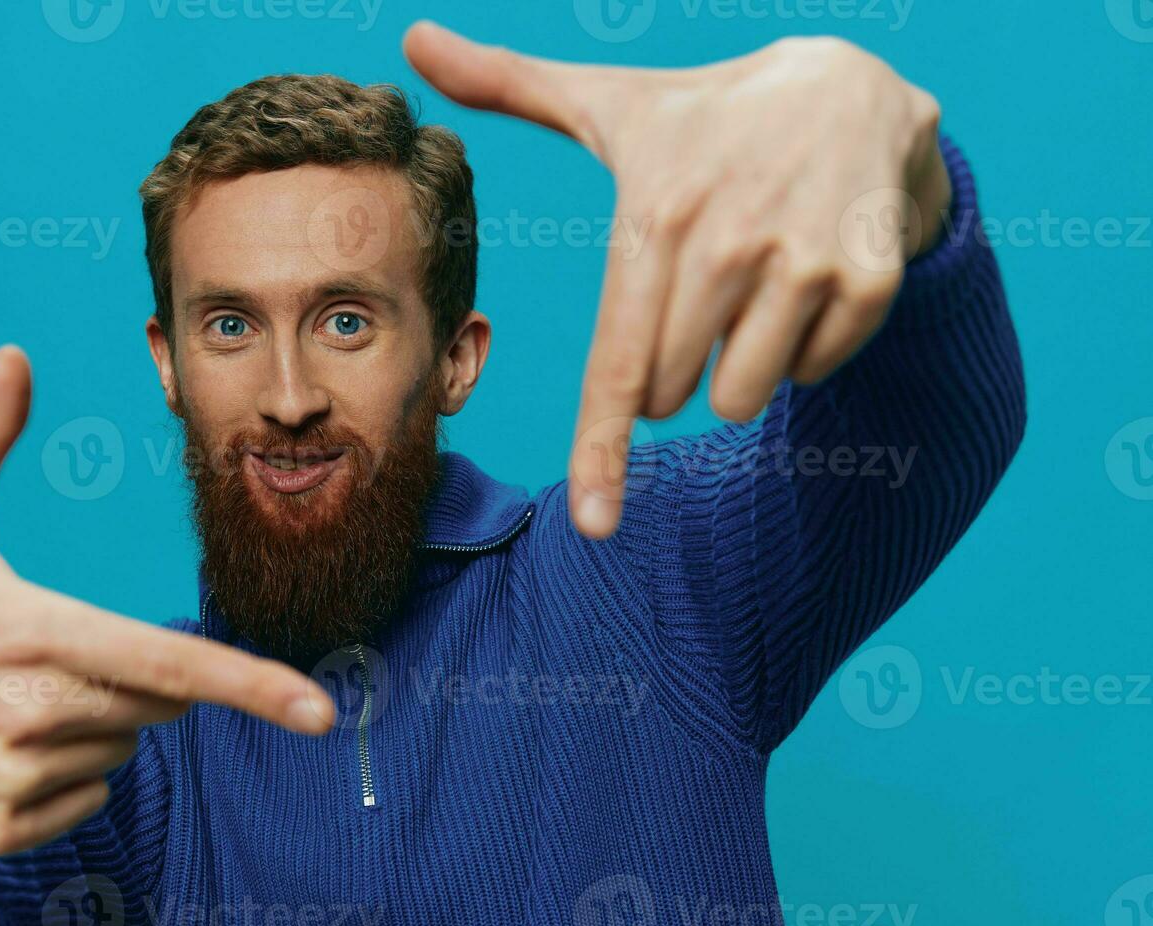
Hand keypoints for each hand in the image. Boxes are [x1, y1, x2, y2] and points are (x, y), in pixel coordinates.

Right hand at [0, 347, 333, 855]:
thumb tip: (14, 352)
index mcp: (35, 630)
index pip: (168, 662)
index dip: (253, 686)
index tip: (324, 713)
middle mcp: (30, 710)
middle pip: (159, 702)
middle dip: (132, 677)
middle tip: (50, 657)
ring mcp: (12, 778)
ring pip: (125, 750)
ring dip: (97, 726)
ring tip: (12, 702)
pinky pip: (89, 802)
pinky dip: (65, 778)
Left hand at [404, 24, 949, 537]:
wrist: (849, 88)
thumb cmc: (703, 115)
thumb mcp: (611, 101)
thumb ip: (507, 83)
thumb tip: (411, 37)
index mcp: (654, 215)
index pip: (618, 364)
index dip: (604, 449)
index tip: (595, 524)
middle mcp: (727, 242)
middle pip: (673, 394)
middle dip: (671, 368)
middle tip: (694, 290)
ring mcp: (805, 262)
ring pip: (742, 396)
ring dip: (734, 366)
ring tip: (748, 285)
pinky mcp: (868, 280)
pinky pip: (813, 374)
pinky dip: (800, 349)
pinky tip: (801, 280)